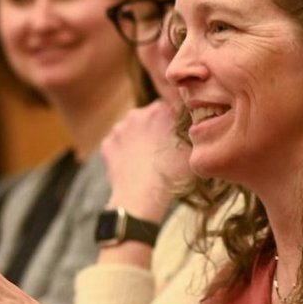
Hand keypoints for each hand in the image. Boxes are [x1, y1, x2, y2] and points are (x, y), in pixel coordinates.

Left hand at [101, 100, 188, 219]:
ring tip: (147, 159)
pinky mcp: (108, 143)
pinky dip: (124, 151)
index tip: (176, 135)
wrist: (142, 195)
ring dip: (139, 138)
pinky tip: (133, 164)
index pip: (172, 108)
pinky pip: (118, 143)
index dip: (175, 122)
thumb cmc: (172, 175)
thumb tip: (194, 127)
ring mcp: (120, 128)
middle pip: (150, 116)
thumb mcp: (194, 150)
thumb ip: (193, 132)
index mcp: (163, 109)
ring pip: (132, 129)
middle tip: (162, 148)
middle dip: (156, 128)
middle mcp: (139, 113)